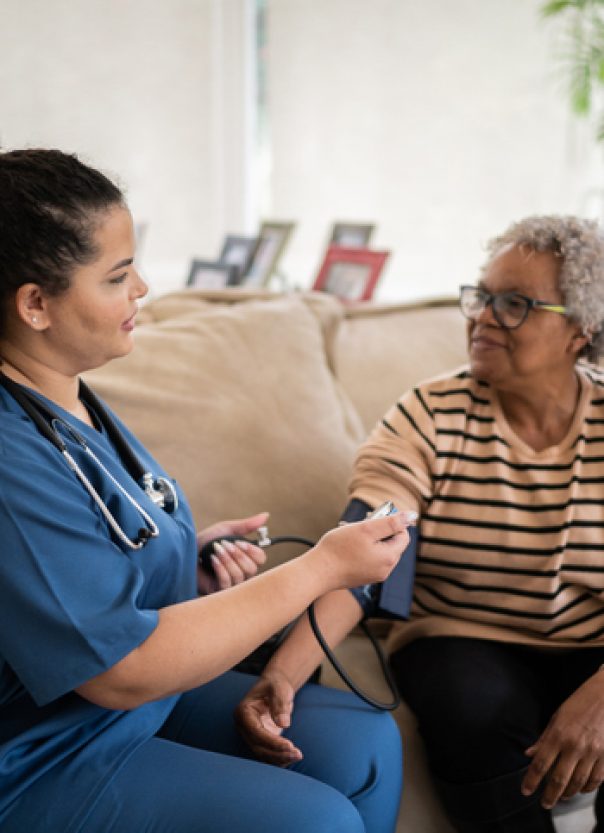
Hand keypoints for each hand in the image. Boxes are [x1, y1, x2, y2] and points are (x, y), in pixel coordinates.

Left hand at [196, 513, 268, 594]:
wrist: (185, 551)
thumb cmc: (205, 542)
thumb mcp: (226, 530)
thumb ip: (246, 525)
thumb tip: (266, 515)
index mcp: (245, 559)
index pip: (261, 560)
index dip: (253, 551)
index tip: (241, 543)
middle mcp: (241, 573)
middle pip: (252, 569)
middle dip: (238, 555)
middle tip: (225, 545)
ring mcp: (230, 584)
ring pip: (240, 576)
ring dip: (227, 560)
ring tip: (216, 551)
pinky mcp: (219, 591)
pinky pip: (227, 582)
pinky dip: (220, 568)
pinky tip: (212, 560)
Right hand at [234, 669, 302, 765]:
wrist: (275, 687)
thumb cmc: (276, 685)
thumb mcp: (279, 688)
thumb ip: (280, 703)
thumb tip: (283, 724)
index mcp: (243, 712)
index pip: (256, 732)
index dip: (272, 741)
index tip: (289, 745)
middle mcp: (244, 726)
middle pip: (258, 746)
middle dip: (277, 753)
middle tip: (298, 754)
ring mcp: (251, 735)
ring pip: (262, 754)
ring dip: (279, 758)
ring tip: (298, 756)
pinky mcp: (260, 740)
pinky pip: (267, 754)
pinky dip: (279, 759)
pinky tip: (292, 758)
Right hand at [313, 513, 410, 590]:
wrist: (318, 572)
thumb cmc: (339, 549)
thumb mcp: (366, 529)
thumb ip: (391, 522)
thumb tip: (412, 515)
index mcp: (389, 558)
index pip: (403, 535)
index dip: (392, 523)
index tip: (374, 517)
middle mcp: (385, 570)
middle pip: (391, 544)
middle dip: (379, 531)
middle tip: (361, 524)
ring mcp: (374, 576)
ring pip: (379, 551)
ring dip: (369, 539)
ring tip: (351, 534)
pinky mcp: (362, 578)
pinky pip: (369, 559)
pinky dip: (362, 549)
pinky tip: (347, 545)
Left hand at [522, 669, 603, 807]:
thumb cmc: (579, 703)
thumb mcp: (556, 717)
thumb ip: (544, 738)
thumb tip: (529, 754)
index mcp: (558, 734)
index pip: (540, 763)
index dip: (531, 780)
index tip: (525, 791)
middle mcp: (574, 746)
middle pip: (559, 779)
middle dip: (550, 795)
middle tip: (544, 804)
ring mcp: (592, 752)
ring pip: (578, 783)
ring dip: (568, 794)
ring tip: (561, 797)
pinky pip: (596, 780)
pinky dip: (587, 788)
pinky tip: (580, 789)